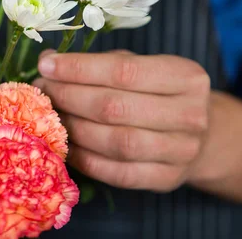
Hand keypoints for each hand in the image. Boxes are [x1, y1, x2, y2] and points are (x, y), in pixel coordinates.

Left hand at [34, 50, 210, 191]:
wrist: (199, 137)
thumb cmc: (158, 93)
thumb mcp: (139, 66)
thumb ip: (97, 63)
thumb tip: (48, 61)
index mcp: (186, 77)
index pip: (124, 71)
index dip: (79, 69)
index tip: (46, 67)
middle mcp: (190, 115)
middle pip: (115, 107)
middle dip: (69, 97)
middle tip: (42, 90)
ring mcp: (181, 151)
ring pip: (115, 142)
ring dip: (73, 128)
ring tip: (49, 117)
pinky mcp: (166, 179)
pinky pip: (117, 173)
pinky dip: (85, 159)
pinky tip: (65, 144)